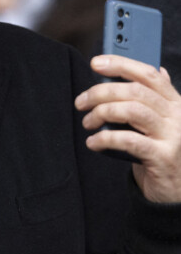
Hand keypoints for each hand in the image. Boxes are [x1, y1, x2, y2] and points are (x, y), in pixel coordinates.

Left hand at [75, 55, 180, 202]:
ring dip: (101, 113)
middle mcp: (177, 116)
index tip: (96, 63)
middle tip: (81, 102)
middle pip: (134, 91)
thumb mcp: (160, 122)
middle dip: (101, 92)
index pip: (149, 74)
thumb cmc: (161, 150)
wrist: (177, 191)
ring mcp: (173, 137)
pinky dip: (105, 139)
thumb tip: (154, 68)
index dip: (121, 64)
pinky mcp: (163, 157)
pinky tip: (93, 142)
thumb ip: (156, 98)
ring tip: (87, 122)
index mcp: (175, 102)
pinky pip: (128, 140)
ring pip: (131, 111)